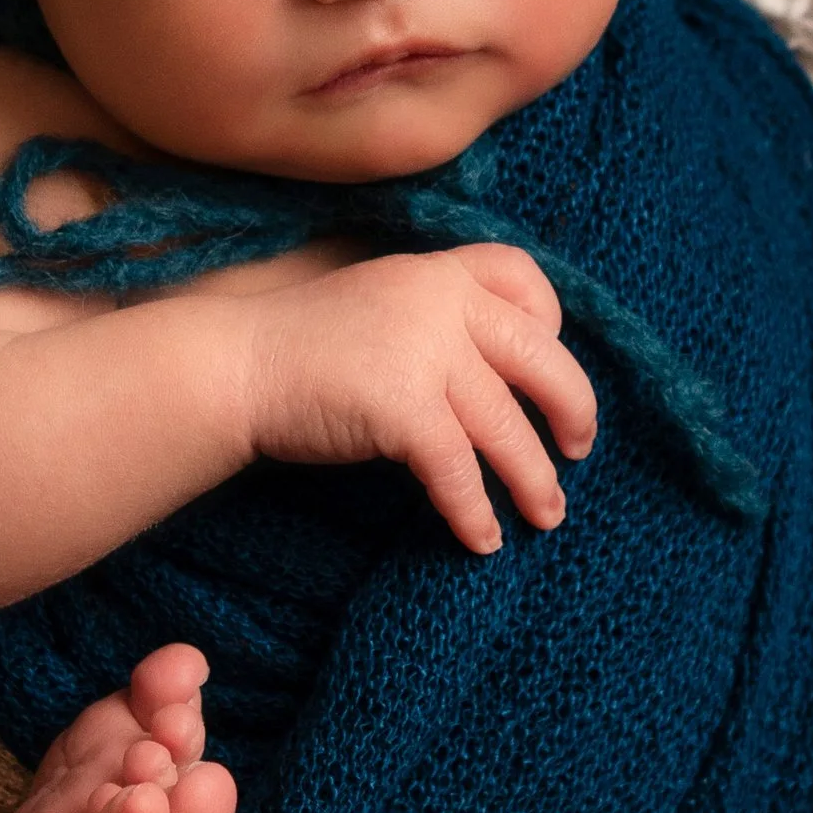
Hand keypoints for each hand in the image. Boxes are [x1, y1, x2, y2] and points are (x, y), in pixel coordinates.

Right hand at [241, 244, 597, 552]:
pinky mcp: (403, 407)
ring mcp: (424, 352)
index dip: (551, 320)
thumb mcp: (378, 304)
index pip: (522, 275)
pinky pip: (459, 470)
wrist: (234, 366)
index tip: (545, 365)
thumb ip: (433, 318)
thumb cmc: (300, 348)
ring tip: (546, 515)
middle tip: (578, 451)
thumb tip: (499, 377)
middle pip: (541, 357)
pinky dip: (474, 512)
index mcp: (435, 272)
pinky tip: (480, 540)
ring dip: (534, 480)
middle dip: (573, 410)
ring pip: (507, 426)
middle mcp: (440, 302)